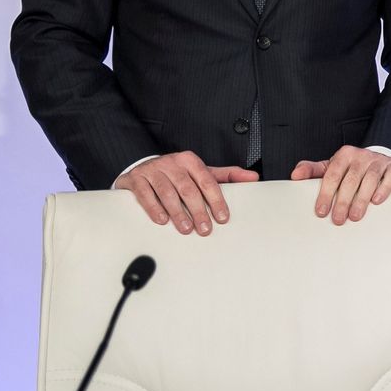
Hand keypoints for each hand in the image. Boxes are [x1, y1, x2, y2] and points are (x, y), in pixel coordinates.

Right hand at [115, 152, 259, 235]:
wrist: (142, 167)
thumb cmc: (177, 174)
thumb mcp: (201, 172)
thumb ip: (227, 176)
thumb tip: (254, 178)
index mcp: (191, 160)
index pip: (207, 181)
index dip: (216, 200)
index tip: (223, 217)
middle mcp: (172, 163)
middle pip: (188, 188)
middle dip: (198, 210)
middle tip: (205, 229)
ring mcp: (153, 170)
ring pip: (167, 192)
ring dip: (177, 213)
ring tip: (186, 228)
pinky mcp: (136, 179)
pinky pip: (145, 193)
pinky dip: (153, 207)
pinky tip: (161, 220)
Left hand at [290, 146, 390, 224]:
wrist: (381, 160)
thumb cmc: (352, 168)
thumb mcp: (332, 166)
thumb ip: (313, 170)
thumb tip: (295, 175)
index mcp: (344, 155)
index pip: (332, 175)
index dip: (326, 194)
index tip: (321, 212)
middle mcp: (361, 156)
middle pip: (351, 179)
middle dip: (343, 201)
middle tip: (338, 220)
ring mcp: (379, 161)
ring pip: (370, 179)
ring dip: (362, 199)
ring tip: (355, 216)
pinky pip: (390, 177)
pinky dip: (384, 188)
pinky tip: (377, 201)